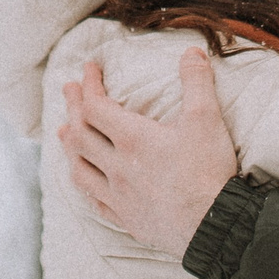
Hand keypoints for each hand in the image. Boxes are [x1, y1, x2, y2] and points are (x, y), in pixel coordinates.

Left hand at [58, 51, 237, 258]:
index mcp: (133, 139)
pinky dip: (86, 186)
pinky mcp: (128, 219)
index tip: (88, 68)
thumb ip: (197, 82)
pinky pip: (96, 202)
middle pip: (81, 134)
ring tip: (64, 132)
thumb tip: (192, 52)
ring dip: (69, 147)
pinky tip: (86, 183)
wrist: (214, 226)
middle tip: (68, 89)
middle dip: (73, 108)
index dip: (88, 85)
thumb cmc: (208, 171)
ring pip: (81, 169)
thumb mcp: (206, 119)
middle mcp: (118, 167)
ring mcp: (119, 196)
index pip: (96, 106)